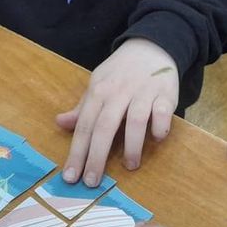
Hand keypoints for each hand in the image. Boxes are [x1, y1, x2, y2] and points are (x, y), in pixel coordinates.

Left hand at [57, 38, 177, 185]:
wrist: (152, 45)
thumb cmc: (121, 71)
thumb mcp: (98, 84)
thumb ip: (83, 107)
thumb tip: (60, 123)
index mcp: (99, 91)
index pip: (84, 125)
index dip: (77, 152)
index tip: (70, 177)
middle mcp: (119, 92)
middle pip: (105, 126)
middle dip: (97, 156)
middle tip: (92, 182)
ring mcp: (143, 91)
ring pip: (135, 121)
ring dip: (132, 146)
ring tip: (130, 166)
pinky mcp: (166, 92)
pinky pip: (163, 112)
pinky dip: (160, 126)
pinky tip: (157, 139)